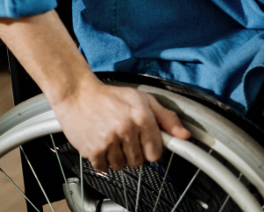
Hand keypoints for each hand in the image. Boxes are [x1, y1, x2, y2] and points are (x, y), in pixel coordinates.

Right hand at [54, 77, 190, 171]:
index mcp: (142, 117)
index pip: (156, 152)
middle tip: (125, 139)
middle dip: (134, 153)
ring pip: (121, 166)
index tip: (146, 145)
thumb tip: (185, 135)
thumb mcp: (143, 99)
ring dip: (118, 158)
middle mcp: (127, 129)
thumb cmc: (111, 96)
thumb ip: (166, 118)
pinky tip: (101, 145)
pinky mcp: (93, 150)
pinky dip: (103, 161)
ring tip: (112, 140)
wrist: (78, 95)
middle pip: (139, 161)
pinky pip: (104, 168)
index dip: (151, 150)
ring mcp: (109, 141)